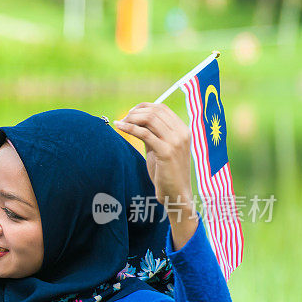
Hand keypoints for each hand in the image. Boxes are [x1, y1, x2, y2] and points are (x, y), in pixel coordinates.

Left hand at [115, 103, 197, 248]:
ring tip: (120, 123)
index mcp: (183, 130)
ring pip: (150, 119)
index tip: (130, 113)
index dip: (143, 107)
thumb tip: (135, 119)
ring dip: (131, 118)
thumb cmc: (165, 172)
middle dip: (135, 112)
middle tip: (123, 119)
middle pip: (155, 111)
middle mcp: (182, 133)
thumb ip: (152, 134)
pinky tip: (119, 127)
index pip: (162, 108)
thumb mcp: (160, 148)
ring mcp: (176, 142)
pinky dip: (129, 128)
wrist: (175, 194)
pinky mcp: (167, 151)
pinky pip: (144, 133)